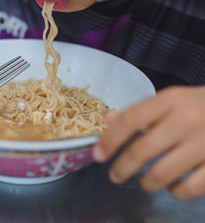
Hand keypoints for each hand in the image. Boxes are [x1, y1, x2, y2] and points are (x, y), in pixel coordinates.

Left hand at [92, 85, 204, 199]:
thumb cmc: (198, 106)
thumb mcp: (170, 99)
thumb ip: (140, 111)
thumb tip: (109, 121)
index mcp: (170, 100)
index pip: (130, 120)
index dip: (109, 140)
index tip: (97, 155)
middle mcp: (186, 120)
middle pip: (142, 150)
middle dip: (122, 167)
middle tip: (114, 176)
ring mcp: (204, 143)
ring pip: (163, 173)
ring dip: (146, 183)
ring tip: (144, 182)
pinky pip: (189, 188)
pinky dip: (176, 192)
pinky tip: (173, 186)